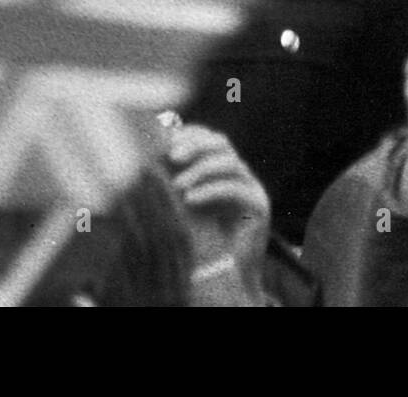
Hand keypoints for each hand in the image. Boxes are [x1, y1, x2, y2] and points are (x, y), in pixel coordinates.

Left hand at [165, 124, 269, 305]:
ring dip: (200, 170)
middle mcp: (241, 173)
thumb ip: (175, 181)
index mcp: (224, 168)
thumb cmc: (202, 237)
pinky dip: (210, 190)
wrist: (228, 272)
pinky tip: (190, 200)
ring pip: (229, 163)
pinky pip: (235, 189)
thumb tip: (147, 158)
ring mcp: (253, 187)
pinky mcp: (260, 206)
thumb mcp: (186, 203)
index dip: (190, 135)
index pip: (210, 138)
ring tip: (178, 185)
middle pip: (222, 143)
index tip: (166, 142)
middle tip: (171, 156)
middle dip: (195, 145)